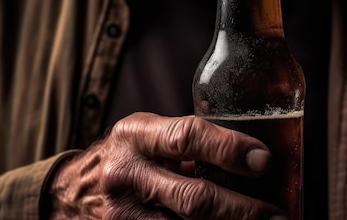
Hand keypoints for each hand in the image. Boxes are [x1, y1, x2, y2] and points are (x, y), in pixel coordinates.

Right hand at [47, 112, 285, 219]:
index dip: (228, 148)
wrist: (69, 191)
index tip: (263, 160)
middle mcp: (127, 174)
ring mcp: (122, 215)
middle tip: (276, 216)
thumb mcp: (148, 136)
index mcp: (137, 135)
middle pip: (192, 197)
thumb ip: (187, 145)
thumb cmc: (127, 155)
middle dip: (241, 210)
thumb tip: (250, 159)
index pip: (187, 137)